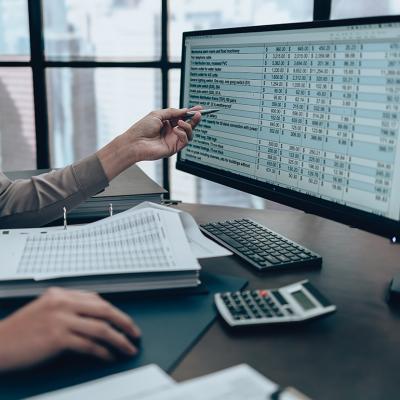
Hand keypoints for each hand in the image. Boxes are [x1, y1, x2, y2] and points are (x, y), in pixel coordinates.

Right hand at [0, 288, 140, 371]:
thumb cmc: (20, 330)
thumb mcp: (45, 309)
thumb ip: (68, 307)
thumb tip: (96, 315)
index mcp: (61, 294)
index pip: (97, 299)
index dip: (115, 312)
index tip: (125, 321)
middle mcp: (63, 303)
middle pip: (104, 310)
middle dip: (124, 322)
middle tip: (135, 333)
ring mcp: (60, 319)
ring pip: (100, 328)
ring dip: (119, 340)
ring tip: (128, 348)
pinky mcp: (57, 338)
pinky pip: (88, 345)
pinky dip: (103, 352)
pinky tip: (109, 357)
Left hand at [97, 106, 201, 180]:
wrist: (135, 142)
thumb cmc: (142, 128)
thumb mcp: (157, 114)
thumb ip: (172, 112)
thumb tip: (184, 110)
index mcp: (167, 123)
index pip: (182, 117)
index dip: (190, 113)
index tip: (198, 108)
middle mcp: (171, 132)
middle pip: (188, 126)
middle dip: (195, 120)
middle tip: (199, 114)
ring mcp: (173, 140)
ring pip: (189, 134)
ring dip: (188, 126)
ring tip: (181, 122)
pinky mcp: (173, 148)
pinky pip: (184, 141)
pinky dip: (182, 134)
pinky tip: (176, 130)